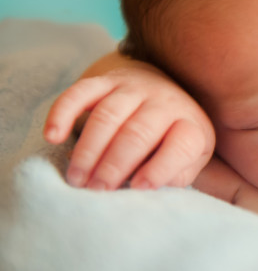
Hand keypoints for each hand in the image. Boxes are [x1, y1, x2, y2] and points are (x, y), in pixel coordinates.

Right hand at [45, 60, 214, 190]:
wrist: (162, 93)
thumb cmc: (172, 140)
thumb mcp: (188, 160)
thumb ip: (175, 175)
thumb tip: (146, 187)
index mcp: (191, 126)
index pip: (182, 145)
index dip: (161, 169)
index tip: (138, 188)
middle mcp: (165, 102)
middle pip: (138, 133)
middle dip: (114, 165)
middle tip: (96, 190)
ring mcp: (135, 88)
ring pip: (108, 116)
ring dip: (88, 150)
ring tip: (77, 178)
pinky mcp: (107, 80)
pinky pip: (80, 92)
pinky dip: (63, 113)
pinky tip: (53, 137)